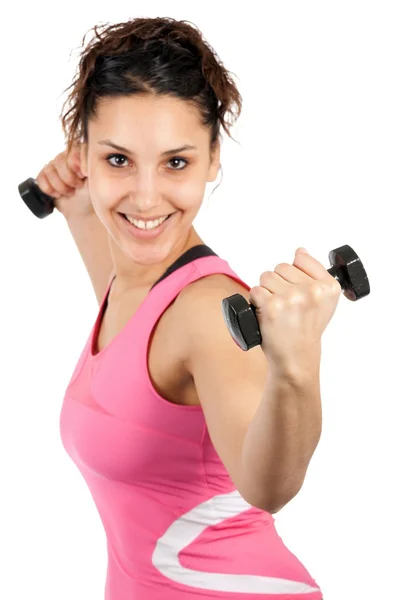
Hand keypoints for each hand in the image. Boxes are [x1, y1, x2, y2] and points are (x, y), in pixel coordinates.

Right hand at [35, 143, 92, 218]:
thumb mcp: (96, 178)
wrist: (84, 209)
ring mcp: (53, 166)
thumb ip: (90, 164)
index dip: (76, 166)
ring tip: (70, 193)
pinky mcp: (44, 177)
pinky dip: (49, 189)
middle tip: (78, 187)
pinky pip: (41, 178)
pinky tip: (58, 194)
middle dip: (70, 179)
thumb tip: (82, 163)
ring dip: (61, 186)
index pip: (72, 152)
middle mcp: (65, 156)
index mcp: (79, 153)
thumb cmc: (92, 194)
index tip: (84, 176)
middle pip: (60, 161)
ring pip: (50, 170)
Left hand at [248, 247, 341, 375]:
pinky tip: (267, 314)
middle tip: (286, 305)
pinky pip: (256, 290)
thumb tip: (300, 251)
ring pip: (266, 276)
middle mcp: (312, 291)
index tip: (297, 289)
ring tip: (277, 310)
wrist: (296, 356)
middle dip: (279, 283)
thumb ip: (315, 275)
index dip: (294, 273)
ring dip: (266, 291)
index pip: (301, 257)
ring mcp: (292, 297)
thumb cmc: (306, 328)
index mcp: (329, 286)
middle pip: (281, 266)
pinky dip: (256, 301)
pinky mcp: (272, 306)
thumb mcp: (324, 303)